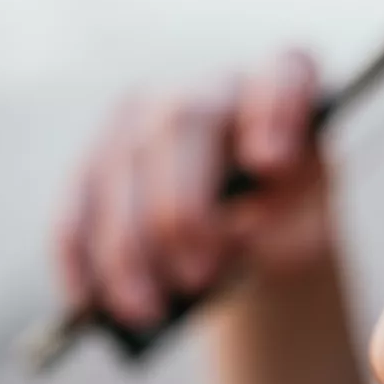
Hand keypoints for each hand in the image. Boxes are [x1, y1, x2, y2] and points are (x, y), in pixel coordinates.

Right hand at [53, 49, 327, 327]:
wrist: (255, 232)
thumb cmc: (288, 220)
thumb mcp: (307, 228)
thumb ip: (290, 230)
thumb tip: (238, 238)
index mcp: (283, 87)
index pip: (287, 71)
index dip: (277, 107)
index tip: (272, 162)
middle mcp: (213, 88)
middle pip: (185, 122)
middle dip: (183, 205)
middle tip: (198, 275)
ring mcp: (146, 115)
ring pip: (121, 167)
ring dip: (127, 249)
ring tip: (148, 312)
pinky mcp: (99, 157)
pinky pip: (76, 205)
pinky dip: (79, 257)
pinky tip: (87, 303)